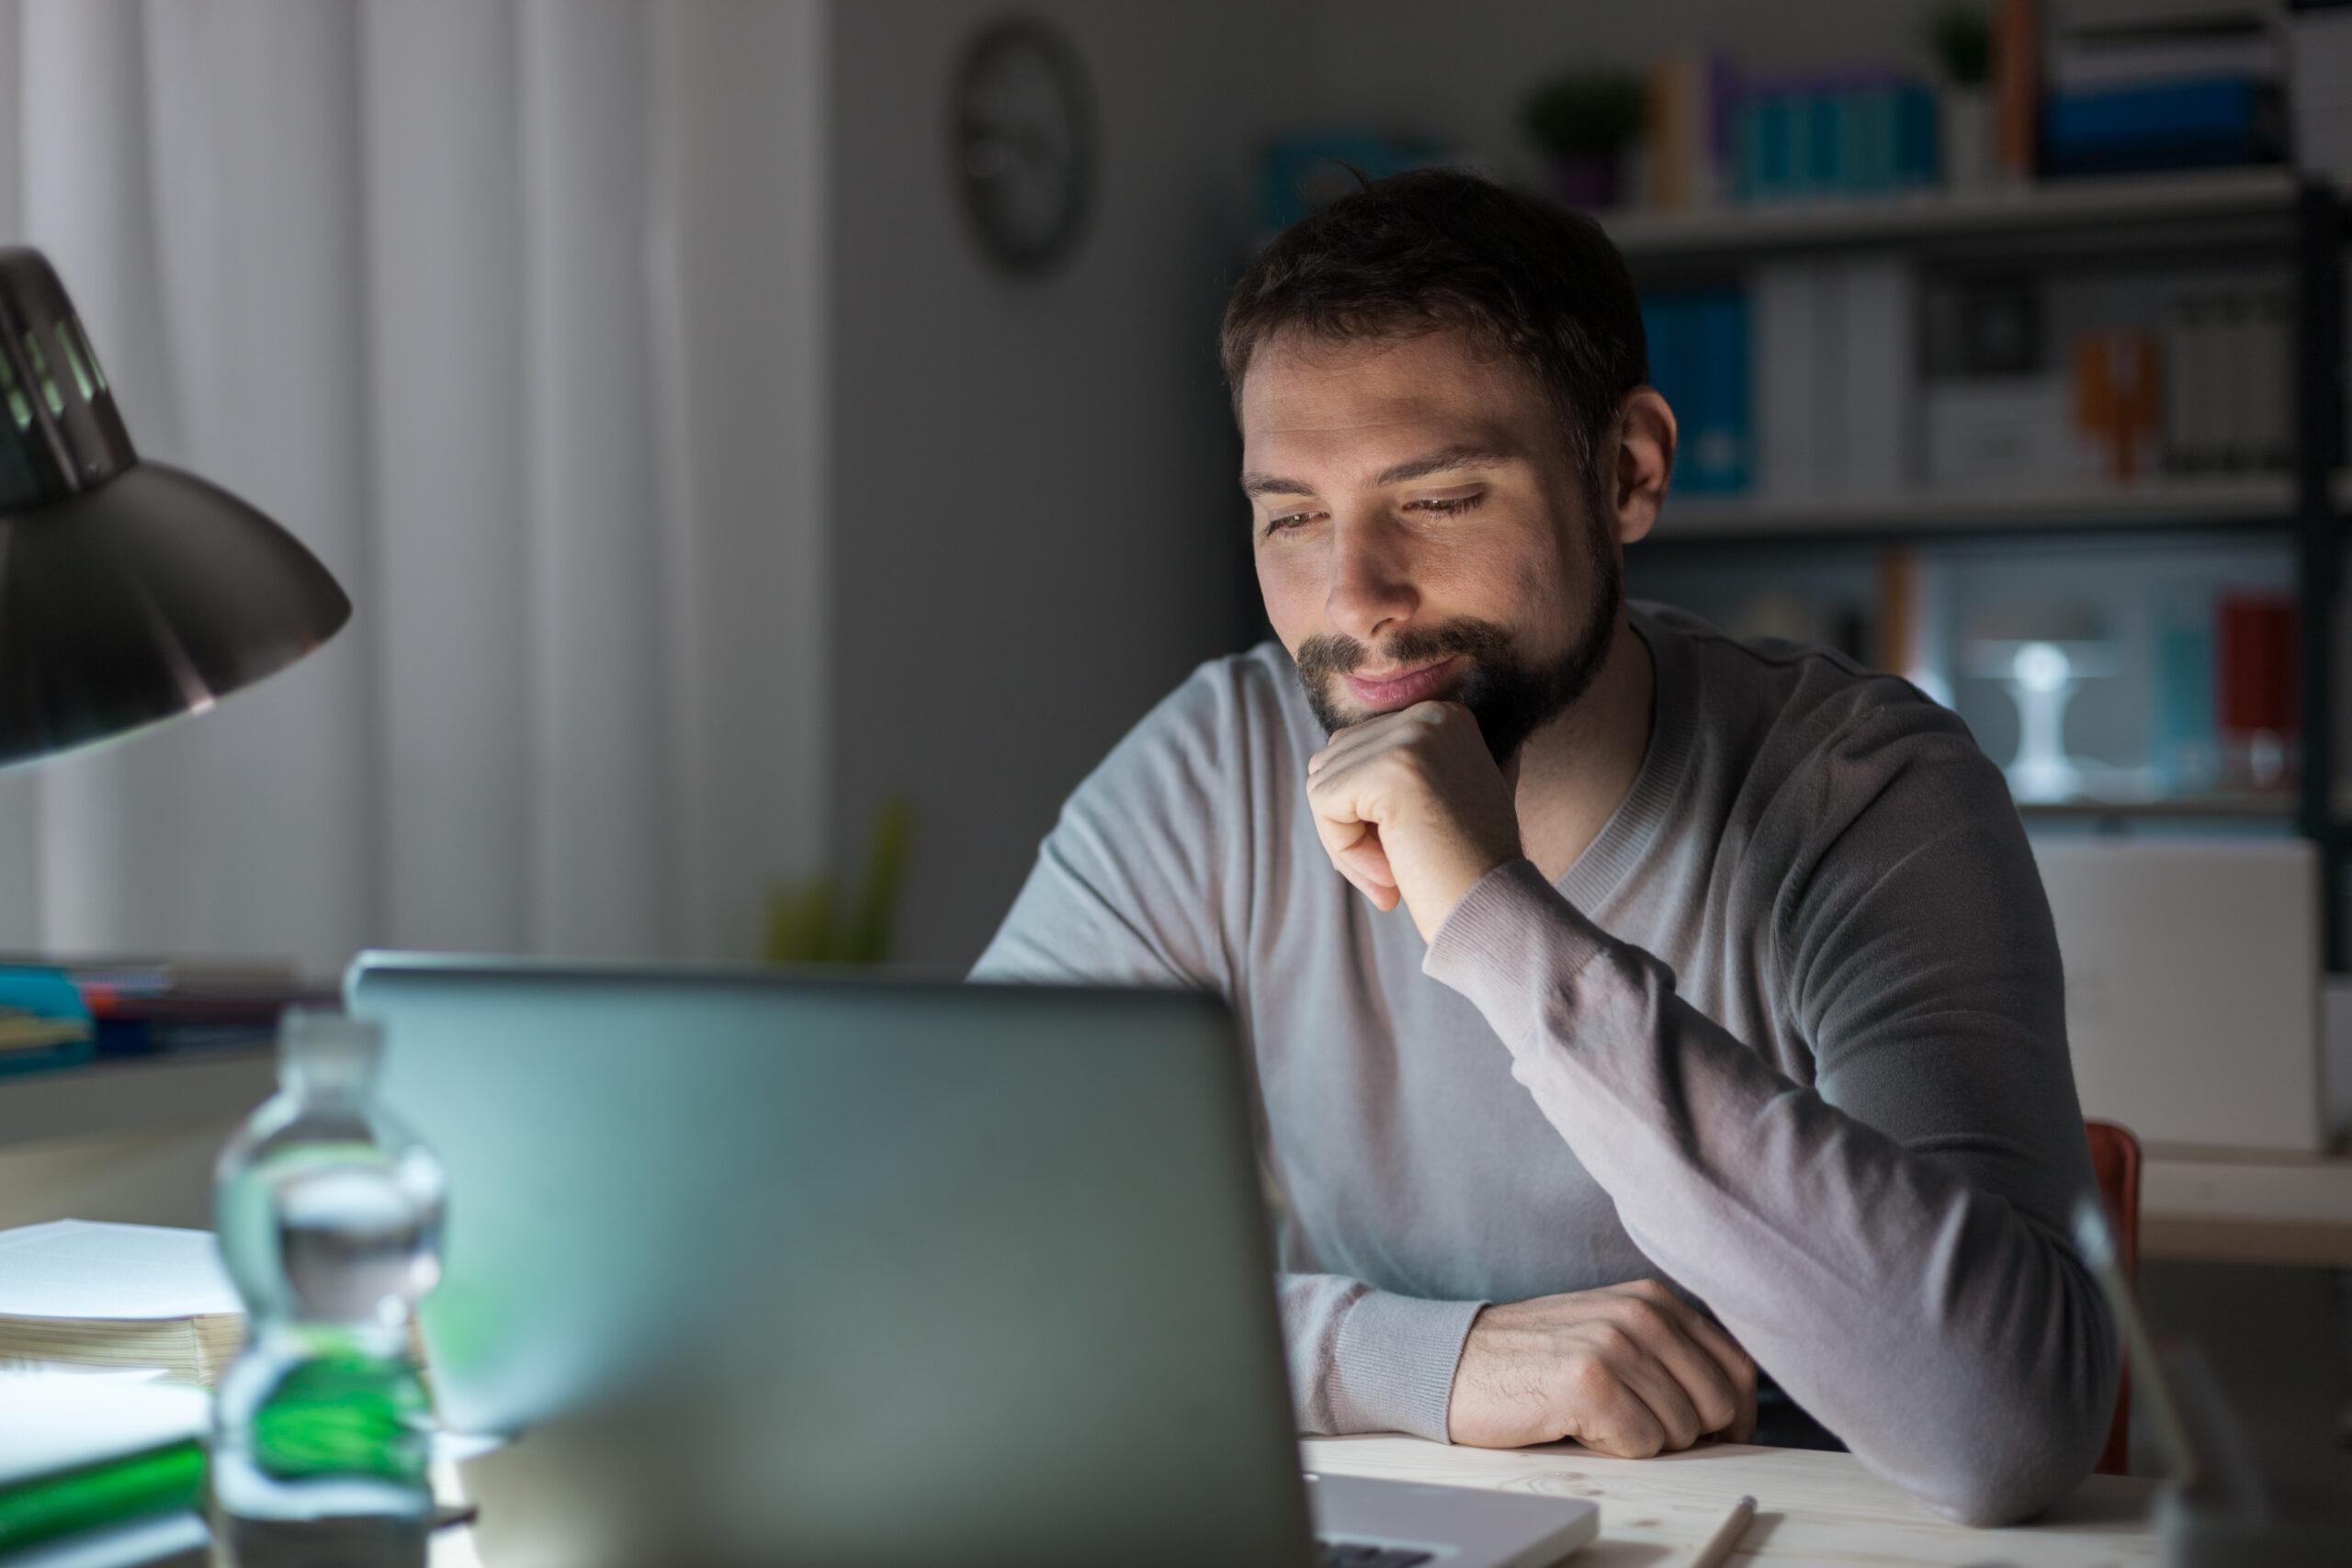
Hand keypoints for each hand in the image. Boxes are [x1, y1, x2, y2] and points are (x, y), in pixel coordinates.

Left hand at [1305, 701, 1520, 942]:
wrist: (1497, 913)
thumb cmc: (1467, 870)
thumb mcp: (1442, 801)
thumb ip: (1405, 773)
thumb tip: (1334, 763)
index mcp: (1443, 716)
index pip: (1356, 750)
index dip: (1364, 812)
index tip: (1403, 853)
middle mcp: (1431, 714)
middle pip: (1332, 761)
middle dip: (1349, 824)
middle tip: (1396, 871)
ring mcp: (1413, 737)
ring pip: (1322, 783)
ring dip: (1347, 841)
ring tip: (1397, 872)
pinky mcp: (1391, 768)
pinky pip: (1323, 803)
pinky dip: (1344, 850)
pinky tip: (1392, 873)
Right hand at [1446, 1280, 1758, 1455]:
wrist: (1453, 1362)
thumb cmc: (1534, 1360)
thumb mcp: (1611, 1334)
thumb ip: (1670, 1353)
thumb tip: (1734, 1412)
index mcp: (1654, 1300)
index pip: (1738, 1368)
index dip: (1732, 1416)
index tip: (1706, 1435)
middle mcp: (1641, 1314)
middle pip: (1719, 1406)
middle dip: (1685, 1433)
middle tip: (1631, 1424)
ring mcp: (1615, 1345)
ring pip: (1682, 1431)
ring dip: (1642, 1440)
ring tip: (1595, 1417)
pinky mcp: (1589, 1383)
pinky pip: (1643, 1445)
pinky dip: (1614, 1449)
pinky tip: (1578, 1426)